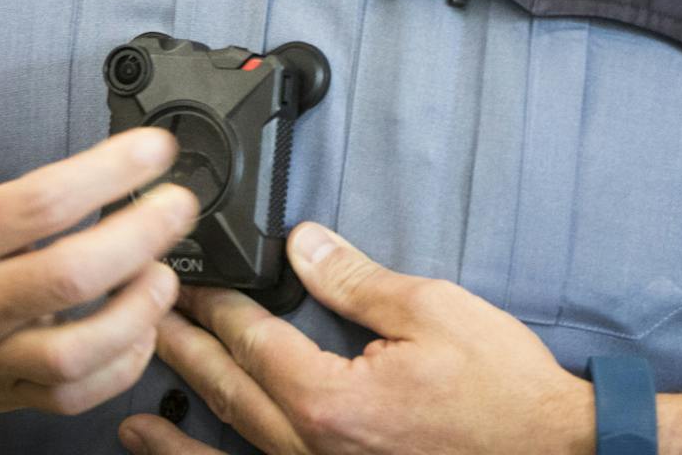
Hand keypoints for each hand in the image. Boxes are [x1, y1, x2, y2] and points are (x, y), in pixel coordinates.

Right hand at [0, 0, 199, 423]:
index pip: (42, 203)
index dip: (111, 172)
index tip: (156, 147)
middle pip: (69, 276)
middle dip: (142, 237)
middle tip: (180, 204)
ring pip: (74, 353)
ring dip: (136, 313)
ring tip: (164, 271)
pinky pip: (69, 395)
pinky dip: (116, 367)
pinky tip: (138, 326)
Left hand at [117, 224, 593, 454]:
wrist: (549, 452)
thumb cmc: (502, 394)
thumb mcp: (432, 312)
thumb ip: (356, 281)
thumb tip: (304, 246)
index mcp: (330, 400)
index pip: (251, 342)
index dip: (216, 304)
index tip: (186, 277)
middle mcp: (313, 449)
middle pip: (227, 393)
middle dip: (179, 350)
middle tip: (137, 319)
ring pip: (233, 449)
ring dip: (179, 427)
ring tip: (132, 410)